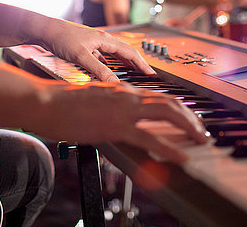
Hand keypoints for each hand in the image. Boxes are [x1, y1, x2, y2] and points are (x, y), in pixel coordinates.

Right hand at [28, 80, 209, 162]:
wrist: (44, 103)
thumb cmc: (62, 104)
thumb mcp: (94, 102)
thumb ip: (111, 109)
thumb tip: (121, 122)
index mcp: (122, 89)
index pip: (159, 96)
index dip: (179, 108)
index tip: (189, 119)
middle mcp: (127, 94)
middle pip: (171, 101)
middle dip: (191, 117)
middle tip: (201, 131)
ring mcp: (123, 109)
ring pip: (167, 113)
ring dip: (188, 127)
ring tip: (200, 140)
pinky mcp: (115, 125)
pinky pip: (149, 137)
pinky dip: (169, 148)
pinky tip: (181, 156)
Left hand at [38, 19, 155, 81]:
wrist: (44, 30)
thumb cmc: (61, 38)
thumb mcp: (82, 57)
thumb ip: (99, 70)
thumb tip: (115, 83)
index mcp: (105, 40)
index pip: (130, 52)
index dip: (142, 64)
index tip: (151, 74)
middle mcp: (102, 39)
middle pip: (125, 52)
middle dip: (137, 63)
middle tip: (146, 74)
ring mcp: (94, 42)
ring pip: (114, 54)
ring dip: (124, 63)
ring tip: (132, 72)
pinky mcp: (85, 46)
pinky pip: (103, 56)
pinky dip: (109, 64)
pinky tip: (106, 69)